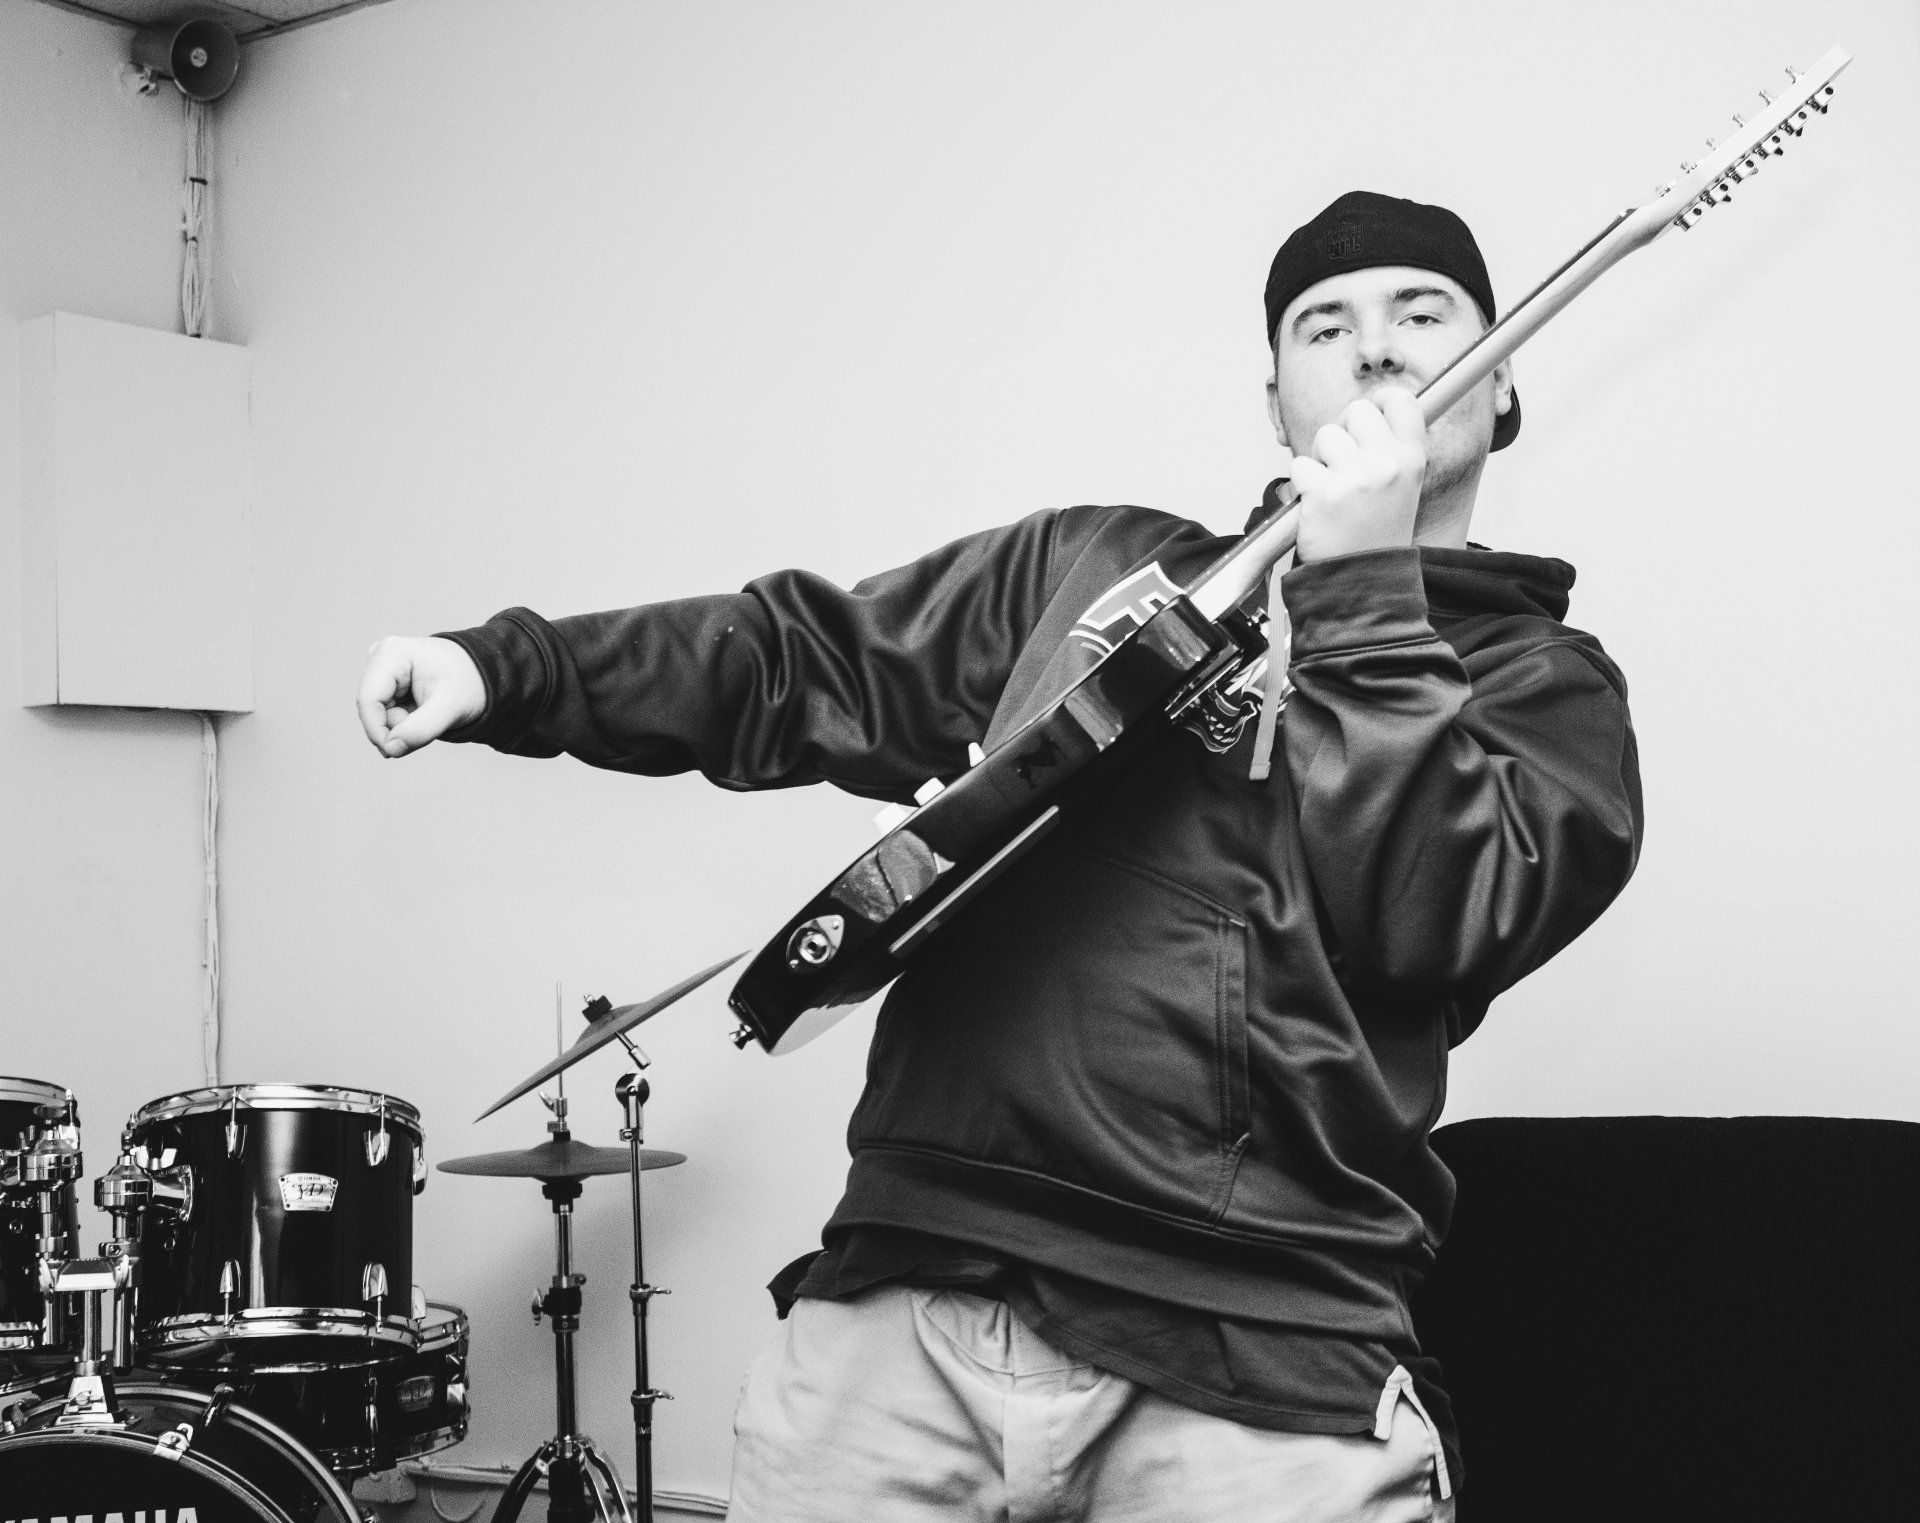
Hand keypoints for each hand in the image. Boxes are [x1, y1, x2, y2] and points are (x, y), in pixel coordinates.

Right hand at [356, 636, 485, 757]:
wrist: (481, 675)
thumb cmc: (468, 684)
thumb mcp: (450, 707)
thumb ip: (421, 730)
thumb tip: (390, 749)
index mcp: (392, 653)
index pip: (368, 700)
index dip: (376, 730)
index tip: (393, 752)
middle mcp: (380, 657)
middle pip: (372, 709)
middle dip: (395, 728)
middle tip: (428, 724)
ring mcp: (381, 670)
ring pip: (378, 715)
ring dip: (401, 726)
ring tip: (429, 713)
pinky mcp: (385, 683)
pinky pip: (385, 715)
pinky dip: (403, 723)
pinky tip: (422, 713)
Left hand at [1288, 389, 1426, 562]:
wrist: (1364, 581)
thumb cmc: (1376, 536)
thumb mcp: (1404, 489)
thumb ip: (1390, 451)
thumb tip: (1368, 412)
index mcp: (1412, 460)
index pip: (1401, 401)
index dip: (1379, 400)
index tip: (1368, 412)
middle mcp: (1387, 464)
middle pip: (1355, 411)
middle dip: (1342, 432)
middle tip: (1341, 461)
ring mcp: (1355, 477)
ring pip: (1324, 436)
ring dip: (1320, 460)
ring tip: (1332, 489)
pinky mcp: (1324, 493)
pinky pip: (1300, 465)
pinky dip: (1301, 485)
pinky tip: (1317, 506)